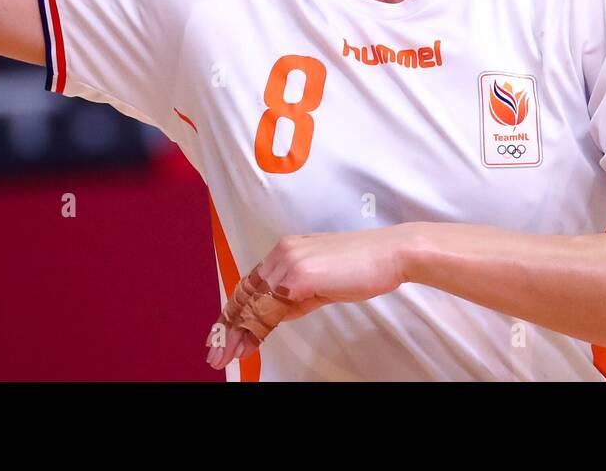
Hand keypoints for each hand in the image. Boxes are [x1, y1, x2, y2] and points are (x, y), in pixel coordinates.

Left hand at [204, 225, 418, 369]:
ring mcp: (290, 263)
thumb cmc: (363, 265)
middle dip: (229, 326)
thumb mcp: (322, 281)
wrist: (389, 254)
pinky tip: (250, 344)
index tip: (223, 333)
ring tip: (228, 356)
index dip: (234, 310)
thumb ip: (297, 294)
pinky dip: (258, 329)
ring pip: (255, 304)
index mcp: (287, 250)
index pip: (251, 284)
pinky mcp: (300, 276)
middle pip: (246, 294)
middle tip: (216, 352)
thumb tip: (278, 313)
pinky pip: (272, 308)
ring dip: (239, 333)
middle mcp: (283, 253)